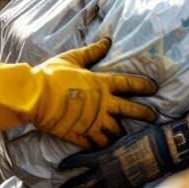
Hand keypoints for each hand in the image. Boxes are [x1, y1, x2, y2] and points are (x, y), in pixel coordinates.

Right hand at [0, 38, 156, 148]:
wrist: (34, 96)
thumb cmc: (52, 74)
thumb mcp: (72, 58)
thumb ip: (92, 52)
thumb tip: (107, 40)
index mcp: (101, 84)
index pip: (129, 84)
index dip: (143, 86)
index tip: (154, 88)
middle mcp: (102, 105)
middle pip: (131, 111)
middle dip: (145, 114)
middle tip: (154, 117)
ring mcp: (93, 122)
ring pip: (116, 132)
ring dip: (121, 133)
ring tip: (126, 135)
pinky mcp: (81, 135)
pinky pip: (97, 144)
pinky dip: (102, 145)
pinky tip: (105, 147)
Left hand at [55, 113, 188, 187]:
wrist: (158, 150)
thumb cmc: (139, 139)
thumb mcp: (117, 140)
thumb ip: (105, 149)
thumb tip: (95, 152)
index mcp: (101, 157)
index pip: (79, 162)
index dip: (68, 165)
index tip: (58, 168)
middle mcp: (105, 173)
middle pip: (83, 183)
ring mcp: (116, 185)